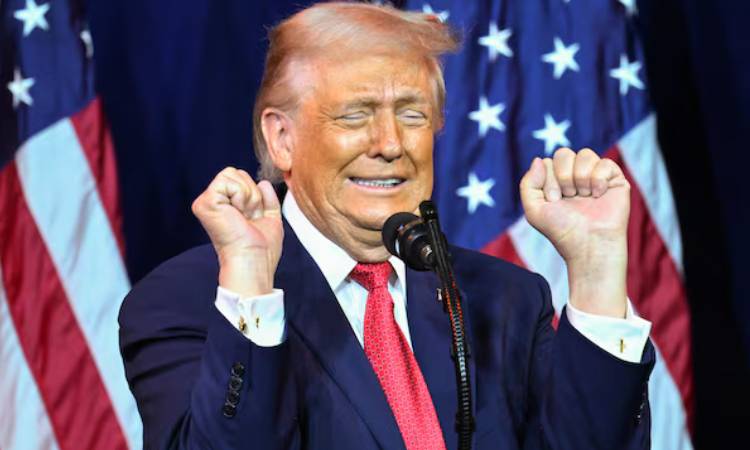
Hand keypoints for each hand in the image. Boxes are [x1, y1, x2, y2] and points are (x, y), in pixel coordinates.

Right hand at [191, 167, 282, 296]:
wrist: (254, 260)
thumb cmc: (262, 249)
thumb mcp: (270, 219)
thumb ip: (268, 200)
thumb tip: (263, 183)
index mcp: (227, 206)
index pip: (242, 179)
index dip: (255, 195)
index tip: (254, 217)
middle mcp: (214, 202)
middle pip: (237, 172)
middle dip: (252, 193)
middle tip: (249, 217)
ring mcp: (207, 201)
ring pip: (232, 173)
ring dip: (248, 196)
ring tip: (243, 216)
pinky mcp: (205, 202)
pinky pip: (227, 180)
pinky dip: (240, 196)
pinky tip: (237, 214)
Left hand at [519, 148, 629, 316]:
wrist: (588, 244)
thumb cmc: (562, 230)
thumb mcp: (533, 209)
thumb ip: (528, 183)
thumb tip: (539, 159)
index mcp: (556, 181)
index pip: (547, 162)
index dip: (548, 180)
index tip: (554, 200)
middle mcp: (575, 176)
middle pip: (564, 153)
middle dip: (563, 176)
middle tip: (568, 197)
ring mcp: (595, 176)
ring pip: (585, 154)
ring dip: (580, 178)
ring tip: (584, 197)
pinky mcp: (615, 180)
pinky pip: (605, 162)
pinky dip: (598, 179)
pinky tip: (598, 196)